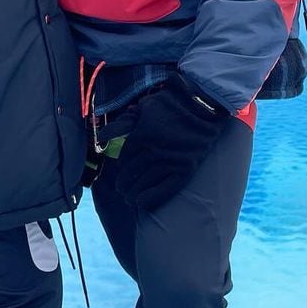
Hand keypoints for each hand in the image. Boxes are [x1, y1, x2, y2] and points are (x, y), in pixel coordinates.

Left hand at [114, 74, 230, 210]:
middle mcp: (153, 151)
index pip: (124, 158)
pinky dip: (152, 197)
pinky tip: (142, 203)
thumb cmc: (172, 104)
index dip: (121, 166)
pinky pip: (166, 188)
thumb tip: (102, 137)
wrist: (204, 107)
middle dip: (123, 183)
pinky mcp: (185, 168)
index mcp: (141, 136)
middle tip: (121, 189)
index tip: (121, 170)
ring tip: (129, 199)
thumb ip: (123, 122)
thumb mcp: (144, 107)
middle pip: (131, 173)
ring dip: (134, 193)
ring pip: (145, 183)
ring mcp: (170, 161)